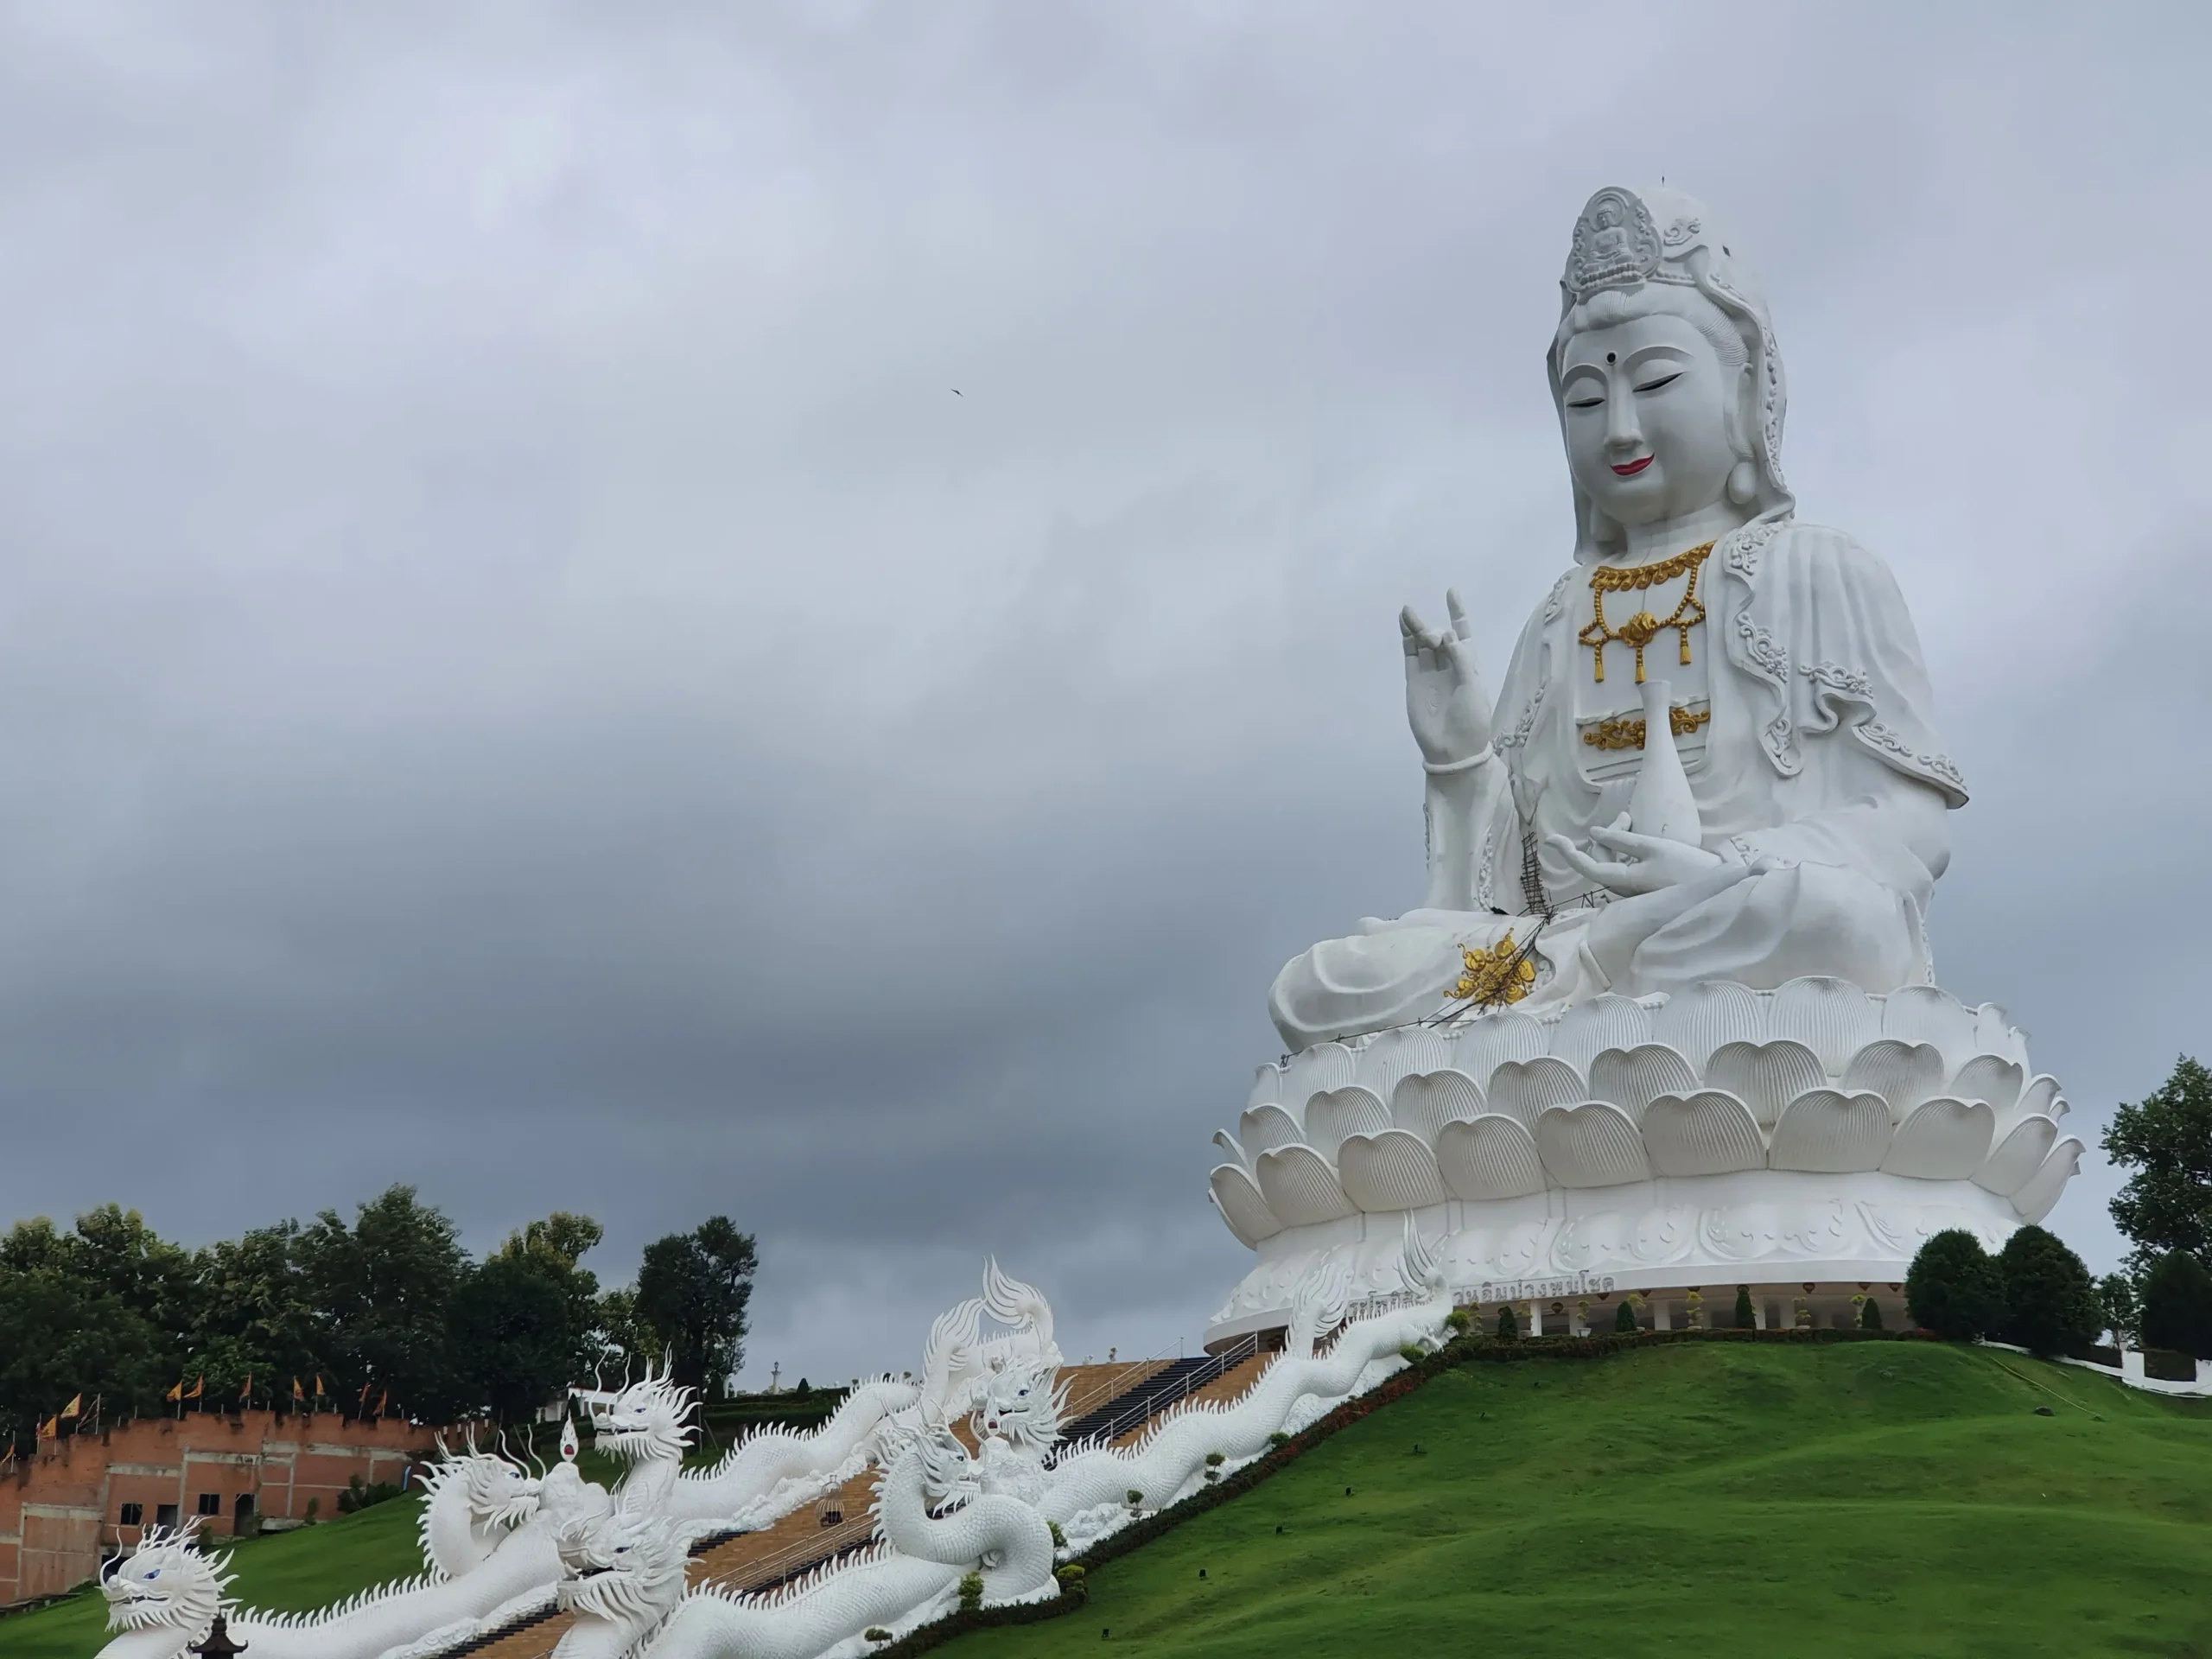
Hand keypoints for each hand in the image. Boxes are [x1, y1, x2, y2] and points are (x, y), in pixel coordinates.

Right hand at [1401, 590, 1491, 768]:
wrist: (1452, 748)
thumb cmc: (1471, 718)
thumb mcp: (1473, 685)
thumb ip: (1460, 658)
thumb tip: (1445, 634)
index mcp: (1468, 665)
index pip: (1463, 633)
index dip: (1458, 613)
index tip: (1451, 592)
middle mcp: (1448, 665)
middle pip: (1439, 637)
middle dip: (1433, 629)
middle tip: (1430, 635)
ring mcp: (1429, 673)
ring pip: (1421, 643)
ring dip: (1416, 627)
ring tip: (1407, 611)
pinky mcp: (1414, 681)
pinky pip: (1409, 655)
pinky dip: (1406, 639)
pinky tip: (1403, 624)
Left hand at [1548, 814, 1724, 896]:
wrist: (1717, 888)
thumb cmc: (1686, 866)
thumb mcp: (1652, 848)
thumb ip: (1620, 840)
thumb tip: (1593, 834)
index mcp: (1622, 880)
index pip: (1587, 866)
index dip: (1567, 852)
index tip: (1551, 839)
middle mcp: (1622, 889)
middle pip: (1600, 859)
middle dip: (1605, 835)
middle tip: (1626, 816)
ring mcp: (1632, 889)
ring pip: (1612, 861)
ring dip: (1615, 839)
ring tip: (1630, 820)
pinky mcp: (1642, 886)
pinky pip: (1623, 866)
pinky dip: (1624, 849)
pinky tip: (1633, 832)